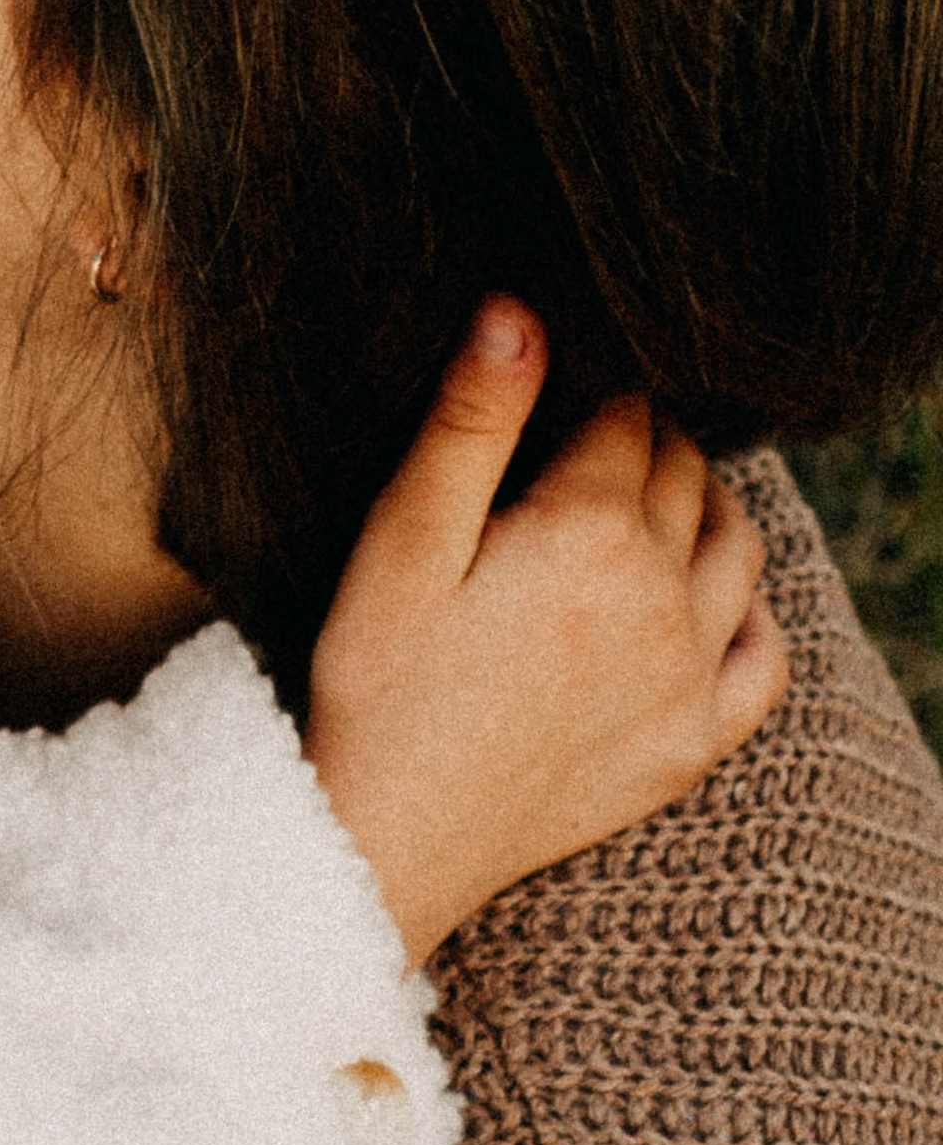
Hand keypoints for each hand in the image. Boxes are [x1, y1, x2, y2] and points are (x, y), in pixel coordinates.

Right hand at [303, 298, 788, 972]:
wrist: (391, 831)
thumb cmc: (380, 674)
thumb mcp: (403, 535)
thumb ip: (470, 420)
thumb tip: (519, 313)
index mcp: (589, 531)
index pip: (628, 417)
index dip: (589, 394)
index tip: (552, 402)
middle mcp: (661, 596)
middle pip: (686, 474)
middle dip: (645, 442)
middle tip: (583, 446)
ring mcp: (688, 676)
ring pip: (737, 549)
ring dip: (703, 505)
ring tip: (644, 497)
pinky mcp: (692, 742)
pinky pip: (765, 657)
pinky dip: (749, 610)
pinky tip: (706, 598)